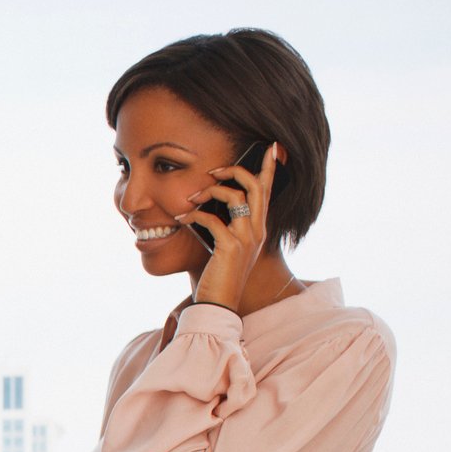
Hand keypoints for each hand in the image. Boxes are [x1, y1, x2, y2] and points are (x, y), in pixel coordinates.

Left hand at [178, 141, 279, 310]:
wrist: (218, 304)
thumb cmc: (219, 276)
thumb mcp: (227, 246)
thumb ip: (226, 226)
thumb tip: (207, 205)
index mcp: (259, 228)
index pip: (267, 191)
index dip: (269, 168)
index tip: (270, 147)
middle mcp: (257, 230)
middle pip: (255, 186)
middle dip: (234, 171)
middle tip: (213, 171)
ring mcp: (246, 238)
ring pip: (235, 197)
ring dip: (209, 192)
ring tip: (190, 199)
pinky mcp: (230, 247)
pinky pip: (212, 219)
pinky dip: (194, 216)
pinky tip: (180, 220)